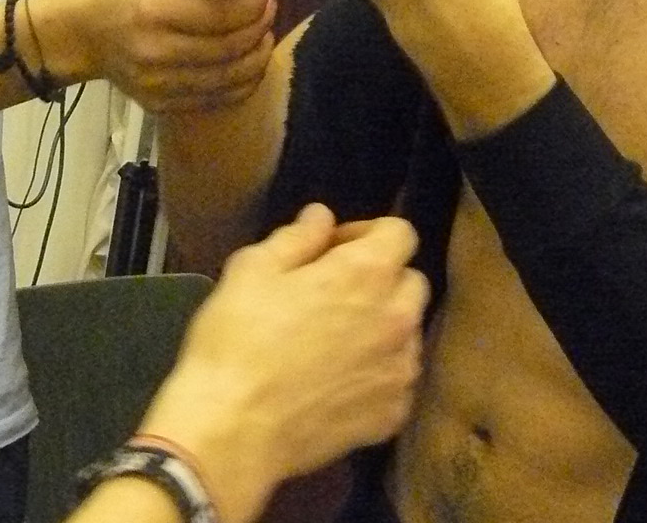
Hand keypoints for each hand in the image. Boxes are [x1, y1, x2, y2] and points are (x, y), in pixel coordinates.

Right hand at [76, 0, 276, 113]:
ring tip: (265, 37)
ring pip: (227, 79)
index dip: (252, 6)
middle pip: (228, 49)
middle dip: (259, 29)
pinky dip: (241, 84)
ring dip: (256, 58)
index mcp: (154, 9)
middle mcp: (156, 50)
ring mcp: (157, 82)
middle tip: (269, 11)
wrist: (87, 32)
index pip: (220, 15)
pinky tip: (250, 66)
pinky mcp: (159, 103)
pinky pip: (214, 101)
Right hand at [138, 205, 427, 521]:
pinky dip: (376, 376)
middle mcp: (397, 318)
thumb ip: (297, 237)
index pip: (401, 233)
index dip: (367, 233)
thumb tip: (323, 217)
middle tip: (333, 294)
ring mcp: (400, 372)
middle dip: (380, 279)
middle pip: (411, 283)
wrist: (235, 428)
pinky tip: (337, 384)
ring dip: (382, 328)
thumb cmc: (237, 338)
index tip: (332, 249)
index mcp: (366, 273)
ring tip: (335, 343)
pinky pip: (397, 382)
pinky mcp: (393, 415)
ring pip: (407, 334)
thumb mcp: (253, 270)